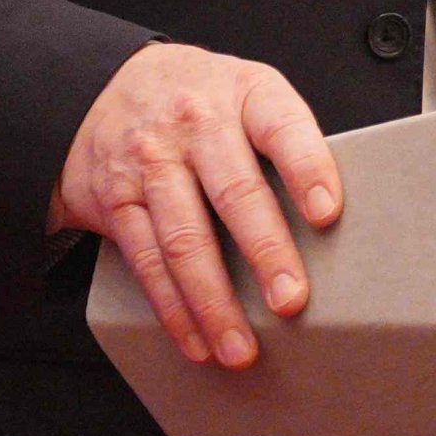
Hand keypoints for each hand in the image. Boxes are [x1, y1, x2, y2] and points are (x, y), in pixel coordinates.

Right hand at [53, 42, 342, 368]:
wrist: (99, 89)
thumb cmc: (199, 99)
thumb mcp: (247, 91)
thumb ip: (286, 140)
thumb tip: (336, 219)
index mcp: (245, 93)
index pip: (283, 128)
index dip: (307, 169)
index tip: (327, 214)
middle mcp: (196, 124)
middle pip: (235, 193)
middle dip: (265, 252)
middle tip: (290, 300)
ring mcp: (151, 162)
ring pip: (185, 239)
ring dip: (214, 302)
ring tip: (240, 346)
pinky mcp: (116, 200)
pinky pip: (146, 260)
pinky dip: (173, 308)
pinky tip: (196, 340)